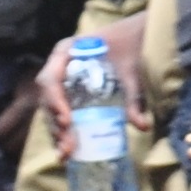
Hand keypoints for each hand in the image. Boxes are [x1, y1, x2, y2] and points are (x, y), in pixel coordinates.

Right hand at [34, 13, 150, 151]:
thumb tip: (142, 125)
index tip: (68, 121)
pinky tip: (68, 151)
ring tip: (66, 154)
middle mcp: (58, 67)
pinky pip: (60, 112)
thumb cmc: (130, 45)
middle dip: (56, 124)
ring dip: (57, 133)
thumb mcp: (132, 70)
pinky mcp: (70, 94)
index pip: (50, 79)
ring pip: (51, 110)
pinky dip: (63, 131)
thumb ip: (134, 97)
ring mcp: (62, 81)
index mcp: (65, 52)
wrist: (136, 36)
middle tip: (68, 146)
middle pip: (48, 99)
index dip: (55, 101)